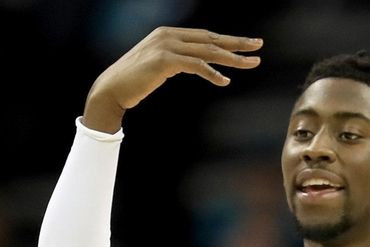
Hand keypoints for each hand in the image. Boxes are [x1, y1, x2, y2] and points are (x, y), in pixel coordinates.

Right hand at [83, 27, 262, 132]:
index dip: (228, 40)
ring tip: (251, 63)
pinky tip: (224, 81)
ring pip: (207, 51)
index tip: (248, 45)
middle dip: (237, 43)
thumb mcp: (159, 65)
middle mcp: (168, 35)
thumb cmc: (135, 81)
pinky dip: (211, 73)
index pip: (205, 35)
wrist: (111, 90)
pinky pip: (195, 65)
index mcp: (168, 33)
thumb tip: (198, 63)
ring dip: (232, 58)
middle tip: (259, 46)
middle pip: (211, 39)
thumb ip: (178, 60)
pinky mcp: (164, 60)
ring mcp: (166, 46)